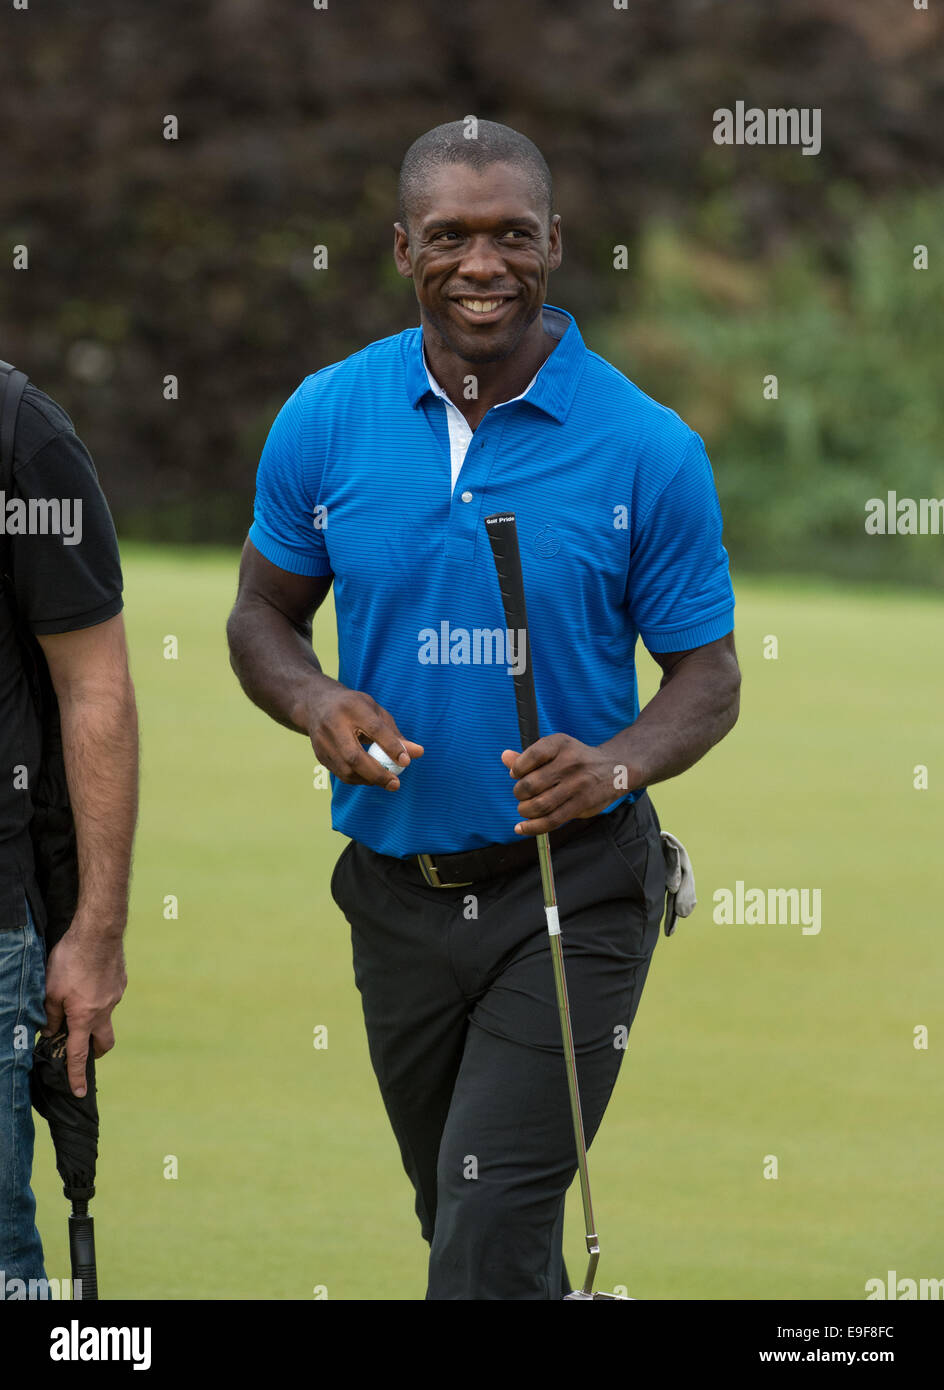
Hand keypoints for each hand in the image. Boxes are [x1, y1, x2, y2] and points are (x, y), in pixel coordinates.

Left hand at [42, 919, 127, 1097]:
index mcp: (84, 1017)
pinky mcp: (121, 981)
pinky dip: (99, 994)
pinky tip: (89, 976)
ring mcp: (116, 996)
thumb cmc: (71, 960)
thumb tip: (51, 1031)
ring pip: (105, 1014)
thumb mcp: (50, 989)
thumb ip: (50, 1014)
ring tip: (78, 994)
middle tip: (83, 1046)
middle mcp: (104, 1010)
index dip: (77, 1075)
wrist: (99, 932)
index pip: (79, 1054)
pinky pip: (109, 995)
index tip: (79, 1092)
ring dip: (93, 1014)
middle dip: (95, 1050)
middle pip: (104, 1042)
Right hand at [306, 682, 422, 788]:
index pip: (374, 729)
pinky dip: (358, 779)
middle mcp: (334, 724)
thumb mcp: (376, 712)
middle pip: (354, 755)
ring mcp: (323, 741)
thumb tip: (418, 753)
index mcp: (352, 707)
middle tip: (395, 784)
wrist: (317, 703)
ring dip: (368, 779)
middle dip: (377, 773)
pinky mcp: (319, 754)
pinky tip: (370, 778)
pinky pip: (340, 774)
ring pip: (346, 769)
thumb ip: (395, 734)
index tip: (406, 762)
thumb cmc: (355, 707)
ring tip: (385, 781)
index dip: (391, 746)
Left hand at [500, 734, 635, 835]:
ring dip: (525, 810)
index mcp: (561, 744)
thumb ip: (529, 756)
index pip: (531, 755)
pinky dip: (532, 827)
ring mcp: (577, 784)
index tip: (516, 774)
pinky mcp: (582, 804)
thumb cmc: (577, 760)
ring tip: (525, 809)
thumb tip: (505, 757)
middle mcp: (570, 762)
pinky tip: (521, 828)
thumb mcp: (556, 751)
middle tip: (522, 794)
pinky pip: (552, 820)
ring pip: (540, 805)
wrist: (615, 769)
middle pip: (531, 784)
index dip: (517, 768)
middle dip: (519, 793)